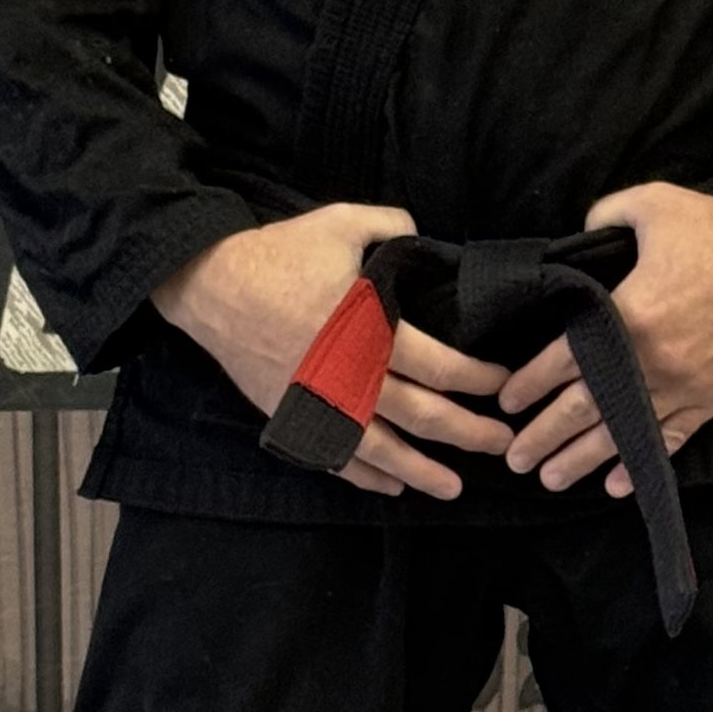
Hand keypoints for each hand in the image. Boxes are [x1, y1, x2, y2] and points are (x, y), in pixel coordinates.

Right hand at [151, 204, 513, 501]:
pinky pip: (334, 456)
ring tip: (454, 488)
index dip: (478, 380)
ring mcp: (320, 403)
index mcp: (371, 330)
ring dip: (422, 471)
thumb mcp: (340, 223)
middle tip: (502, 445)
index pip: (442, 367)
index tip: (502, 384)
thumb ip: (391, 225)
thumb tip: (420, 234)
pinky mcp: (292, 416)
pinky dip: (364, 476)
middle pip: (423, 415)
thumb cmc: (278, 254)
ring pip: (382, 449)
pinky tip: (391, 487)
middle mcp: (351, 376)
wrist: (210, 286)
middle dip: (468, 433)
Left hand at [495, 184, 712, 496]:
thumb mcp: (651, 204)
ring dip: (583, 461)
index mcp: (629, 315)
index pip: (563, 360)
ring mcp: (685, 386)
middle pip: (584, 409)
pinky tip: (616, 484)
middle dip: (544, 437)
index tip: (507, 403)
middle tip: (515, 459)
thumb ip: (602, 217)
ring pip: (622, 434)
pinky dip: (641, 464)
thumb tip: (576, 236)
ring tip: (551, 481)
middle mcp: (652, 361)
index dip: (529, 384)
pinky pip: (671, 440)